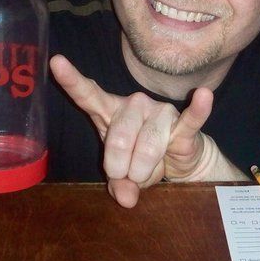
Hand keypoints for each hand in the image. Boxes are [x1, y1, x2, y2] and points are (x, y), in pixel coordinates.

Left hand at [49, 54, 213, 207]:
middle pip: (119, 137)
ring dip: (144, 168)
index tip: (56, 63)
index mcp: (109, 110)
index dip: (71, 80)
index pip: (87, 93)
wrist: (177, 162)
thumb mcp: (121, 175)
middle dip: (121, 167)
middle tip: (126, 176)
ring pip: (147, 145)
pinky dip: (198, 110)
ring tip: (145, 174)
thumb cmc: (140, 160)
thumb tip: (126, 198)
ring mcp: (159, 111)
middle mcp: (133, 104)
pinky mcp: (183, 123)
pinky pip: (191, 119)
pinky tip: (203, 95)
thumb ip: (117, 184)